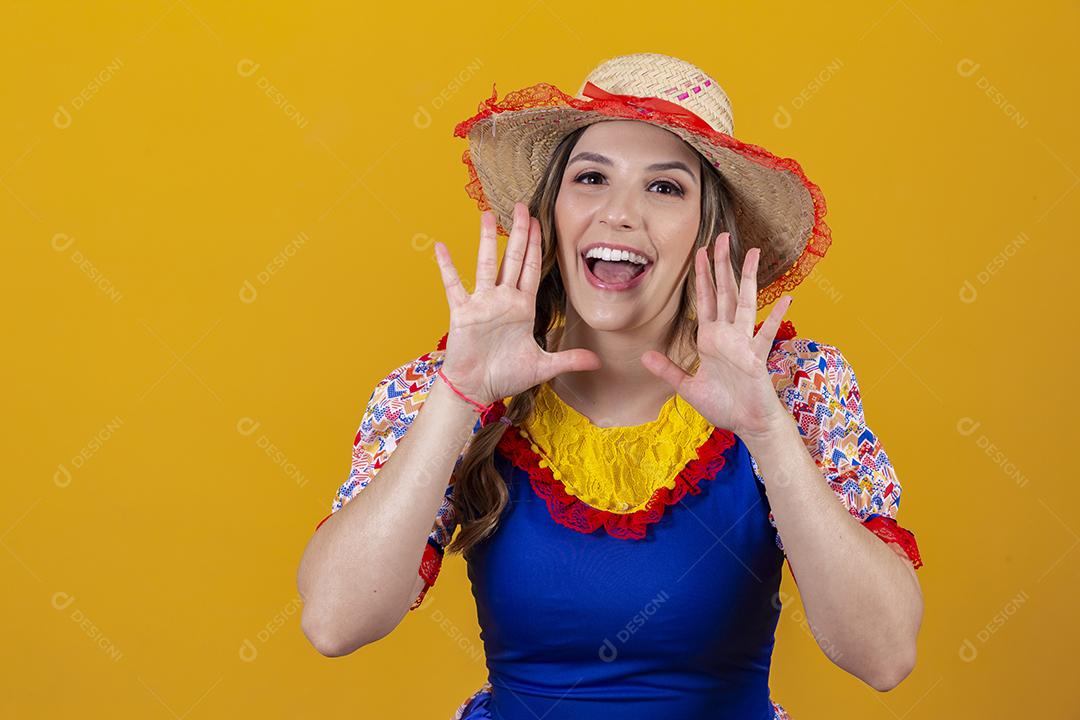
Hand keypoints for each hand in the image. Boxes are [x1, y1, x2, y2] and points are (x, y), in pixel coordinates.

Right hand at [433, 202, 601, 406]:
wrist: (476, 389)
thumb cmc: (505, 376)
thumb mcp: (542, 367)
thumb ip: (568, 360)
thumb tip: (597, 362)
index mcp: (522, 308)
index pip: (531, 269)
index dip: (536, 246)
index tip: (539, 223)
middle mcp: (502, 300)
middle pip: (512, 259)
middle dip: (518, 233)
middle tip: (521, 207)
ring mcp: (481, 303)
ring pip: (486, 264)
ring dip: (486, 240)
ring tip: (487, 215)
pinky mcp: (463, 312)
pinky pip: (454, 285)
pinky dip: (447, 266)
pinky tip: (441, 247)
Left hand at [640, 232, 792, 439]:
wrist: (747, 424)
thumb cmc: (723, 406)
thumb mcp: (688, 387)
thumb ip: (668, 370)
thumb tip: (645, 356)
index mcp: (711, 339)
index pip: (705, 300)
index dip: (703, 277)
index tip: (700, 253)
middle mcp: (728, 335)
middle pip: (724, 292)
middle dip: (722, 265)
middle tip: (721, 237)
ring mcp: (744, 343)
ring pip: (745, 302)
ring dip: (748, 278)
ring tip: (752, 252)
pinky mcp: (756, 357)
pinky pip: (767, 333)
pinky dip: (776, 317)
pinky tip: (786, 299)